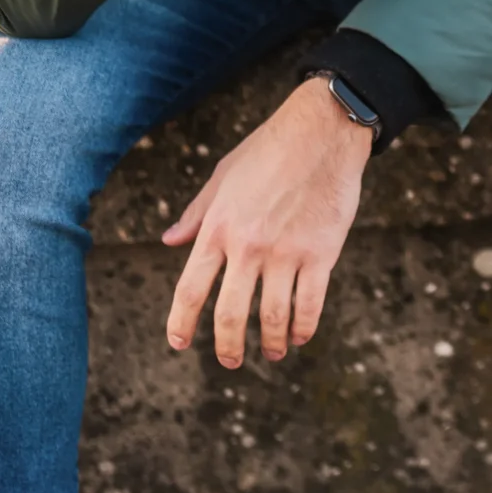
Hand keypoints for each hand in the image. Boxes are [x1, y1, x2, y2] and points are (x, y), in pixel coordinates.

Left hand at [163, 79, 374, 366]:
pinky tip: (301, 336)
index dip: (181, 323)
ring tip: (274, 353)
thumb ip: (196, 213)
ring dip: (272, 344)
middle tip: (231, 361)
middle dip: (229, 347)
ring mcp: (287, 252)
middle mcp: (249, 246)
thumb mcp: (223, 176)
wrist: (323, 131)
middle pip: (231, 315)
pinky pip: (310, 304)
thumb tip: (169, 240)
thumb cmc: (269, 149)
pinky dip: (305, 328)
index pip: (190, 290)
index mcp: (219, 228)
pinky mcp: (322, 253)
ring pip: (274, 317)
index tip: (179, 343)